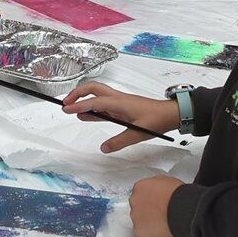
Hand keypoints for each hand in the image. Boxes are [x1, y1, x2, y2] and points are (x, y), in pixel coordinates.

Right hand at [62, 82, 179, 151]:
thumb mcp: (137, 134)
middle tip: (66, 104)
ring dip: (84, 100)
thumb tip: (103, 148)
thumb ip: (118, 142)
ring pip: (97, 95)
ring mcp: (120, 101)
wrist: (171, 113)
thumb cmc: (157, 120)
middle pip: (92, 88)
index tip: (66, 110)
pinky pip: (103, 103)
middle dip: (77, 94)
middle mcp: (118, 98)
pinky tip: (88, 116)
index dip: (79, 105)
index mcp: (119, 103)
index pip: (94, 102)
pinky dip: (93, 107)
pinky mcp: (122, 106)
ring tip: (72, 110)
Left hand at [129, 176, 179, 236]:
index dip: (148, 198)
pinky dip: (149, 232)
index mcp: (140, 186)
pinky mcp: (139, 229)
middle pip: (137, 205)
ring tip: (161, 221)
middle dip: (146, 209)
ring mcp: (135, 215)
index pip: (139, 192)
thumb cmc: (178, 196)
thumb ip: (155, 185)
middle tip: (158, 212)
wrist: (182, 210)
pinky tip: (160, 228)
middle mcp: (134, 200)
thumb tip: (156, 190)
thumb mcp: (166, 180)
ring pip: (139, 219)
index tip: (154, 202)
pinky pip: (142, 231)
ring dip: (147, 220)